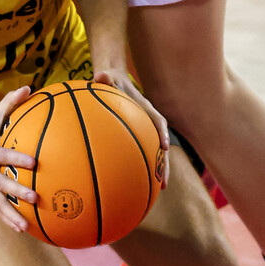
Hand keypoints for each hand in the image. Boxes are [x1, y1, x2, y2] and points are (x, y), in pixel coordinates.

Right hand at [0, 85, 36, 232]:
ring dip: (11, 215)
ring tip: (26, 227)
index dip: (17, 158)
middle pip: (0, 183)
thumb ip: (11, 102)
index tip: (34, 163)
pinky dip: (7, 220)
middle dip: (16, 192)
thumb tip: (29, 88)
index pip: (3, 154)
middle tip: (35, 198)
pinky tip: (22, 230)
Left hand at [92, 62, 168, 182]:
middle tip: (164, 183)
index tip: (164, 147)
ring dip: (158, 170)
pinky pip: (139, 152)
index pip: (157, 120)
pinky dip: (140, 166)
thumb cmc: (109, 78)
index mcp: (144, 107)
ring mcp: (142, 129)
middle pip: (161, 144)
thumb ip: (105, 78)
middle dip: (165, 164)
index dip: (162, 133)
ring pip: (154, 152)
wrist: (111, 78)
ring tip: (158, 190)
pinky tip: (133, 183)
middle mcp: (147, 121)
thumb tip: (100, 76)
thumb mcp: (107, 75)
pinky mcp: (134, 135)